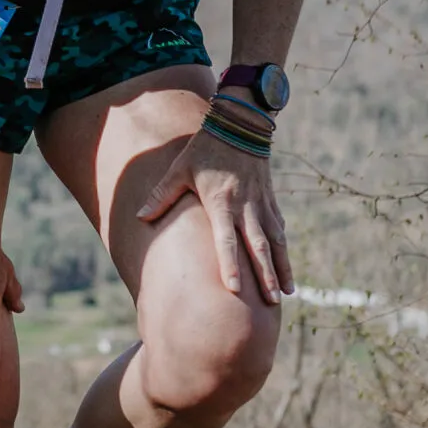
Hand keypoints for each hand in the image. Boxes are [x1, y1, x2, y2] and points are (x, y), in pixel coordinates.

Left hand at [136, 127, 289, 303]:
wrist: (240, 124)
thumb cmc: (205, 148)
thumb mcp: (180, 169)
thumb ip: (162, 195)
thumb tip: (140, 217)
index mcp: (221, 202)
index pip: (226, 240)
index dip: (230, 265)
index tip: (235, 290)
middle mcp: (246, 207)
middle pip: (258, 247)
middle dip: (266, 276)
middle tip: (273, 302)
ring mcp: (262, 204)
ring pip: (276, 242)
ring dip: (282, 267)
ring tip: (286, 293)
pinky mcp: (270, 200)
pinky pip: (279, 229)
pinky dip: (284, 249)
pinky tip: (286, 267)